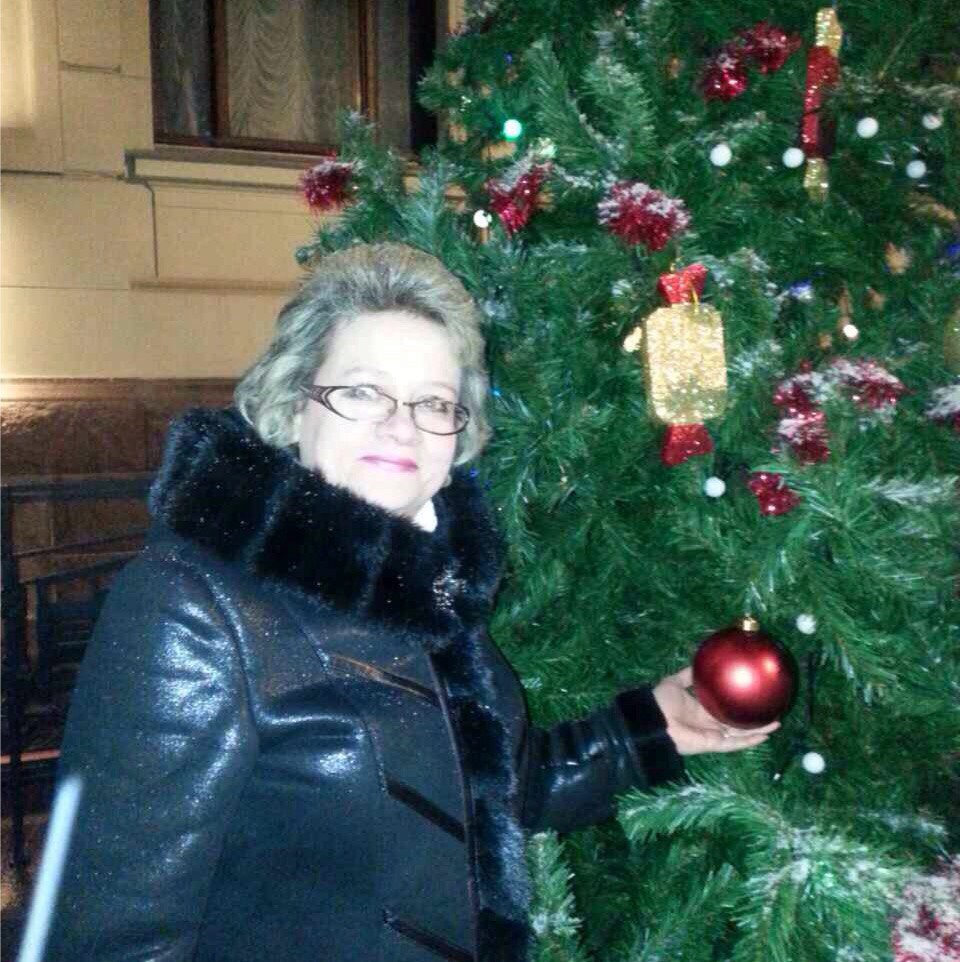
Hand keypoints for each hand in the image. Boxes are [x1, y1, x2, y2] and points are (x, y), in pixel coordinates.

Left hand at [652, 667, 778, 755]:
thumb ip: (688, 675)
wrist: (652, 720)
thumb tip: (699, 662)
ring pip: (740, 734)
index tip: (753, 696)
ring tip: (776, 722)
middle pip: (736, 723)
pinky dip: (749, 741)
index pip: (724, 708)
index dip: (738, 703)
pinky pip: (734, 743)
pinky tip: (765, 735)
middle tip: (772, 710)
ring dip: (758, 730)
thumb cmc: (661, 702)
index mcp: (701, 710)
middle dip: (754, 719)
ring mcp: (712, 734)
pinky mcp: (713, 744)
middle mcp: (709, 723)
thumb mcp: (675, 682)